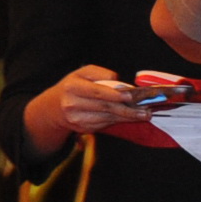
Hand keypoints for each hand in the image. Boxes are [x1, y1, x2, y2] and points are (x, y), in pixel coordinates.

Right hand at [24, 65, 151, 152]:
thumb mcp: (83, 73)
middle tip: (146, 109)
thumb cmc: (74, 86)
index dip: (115, 95)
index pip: (97, 92)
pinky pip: (106, 124)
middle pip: (105, 107)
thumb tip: (120, 84)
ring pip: (108, 118)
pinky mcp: (84, 128)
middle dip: (128, 109)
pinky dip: (120, 120)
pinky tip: (131, 118)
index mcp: (72, 87)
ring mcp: (77, 119)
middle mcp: (72, 104)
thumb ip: (102, 74)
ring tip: (145, 114)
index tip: (132, 96)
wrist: (54, 107)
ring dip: (128, 117)